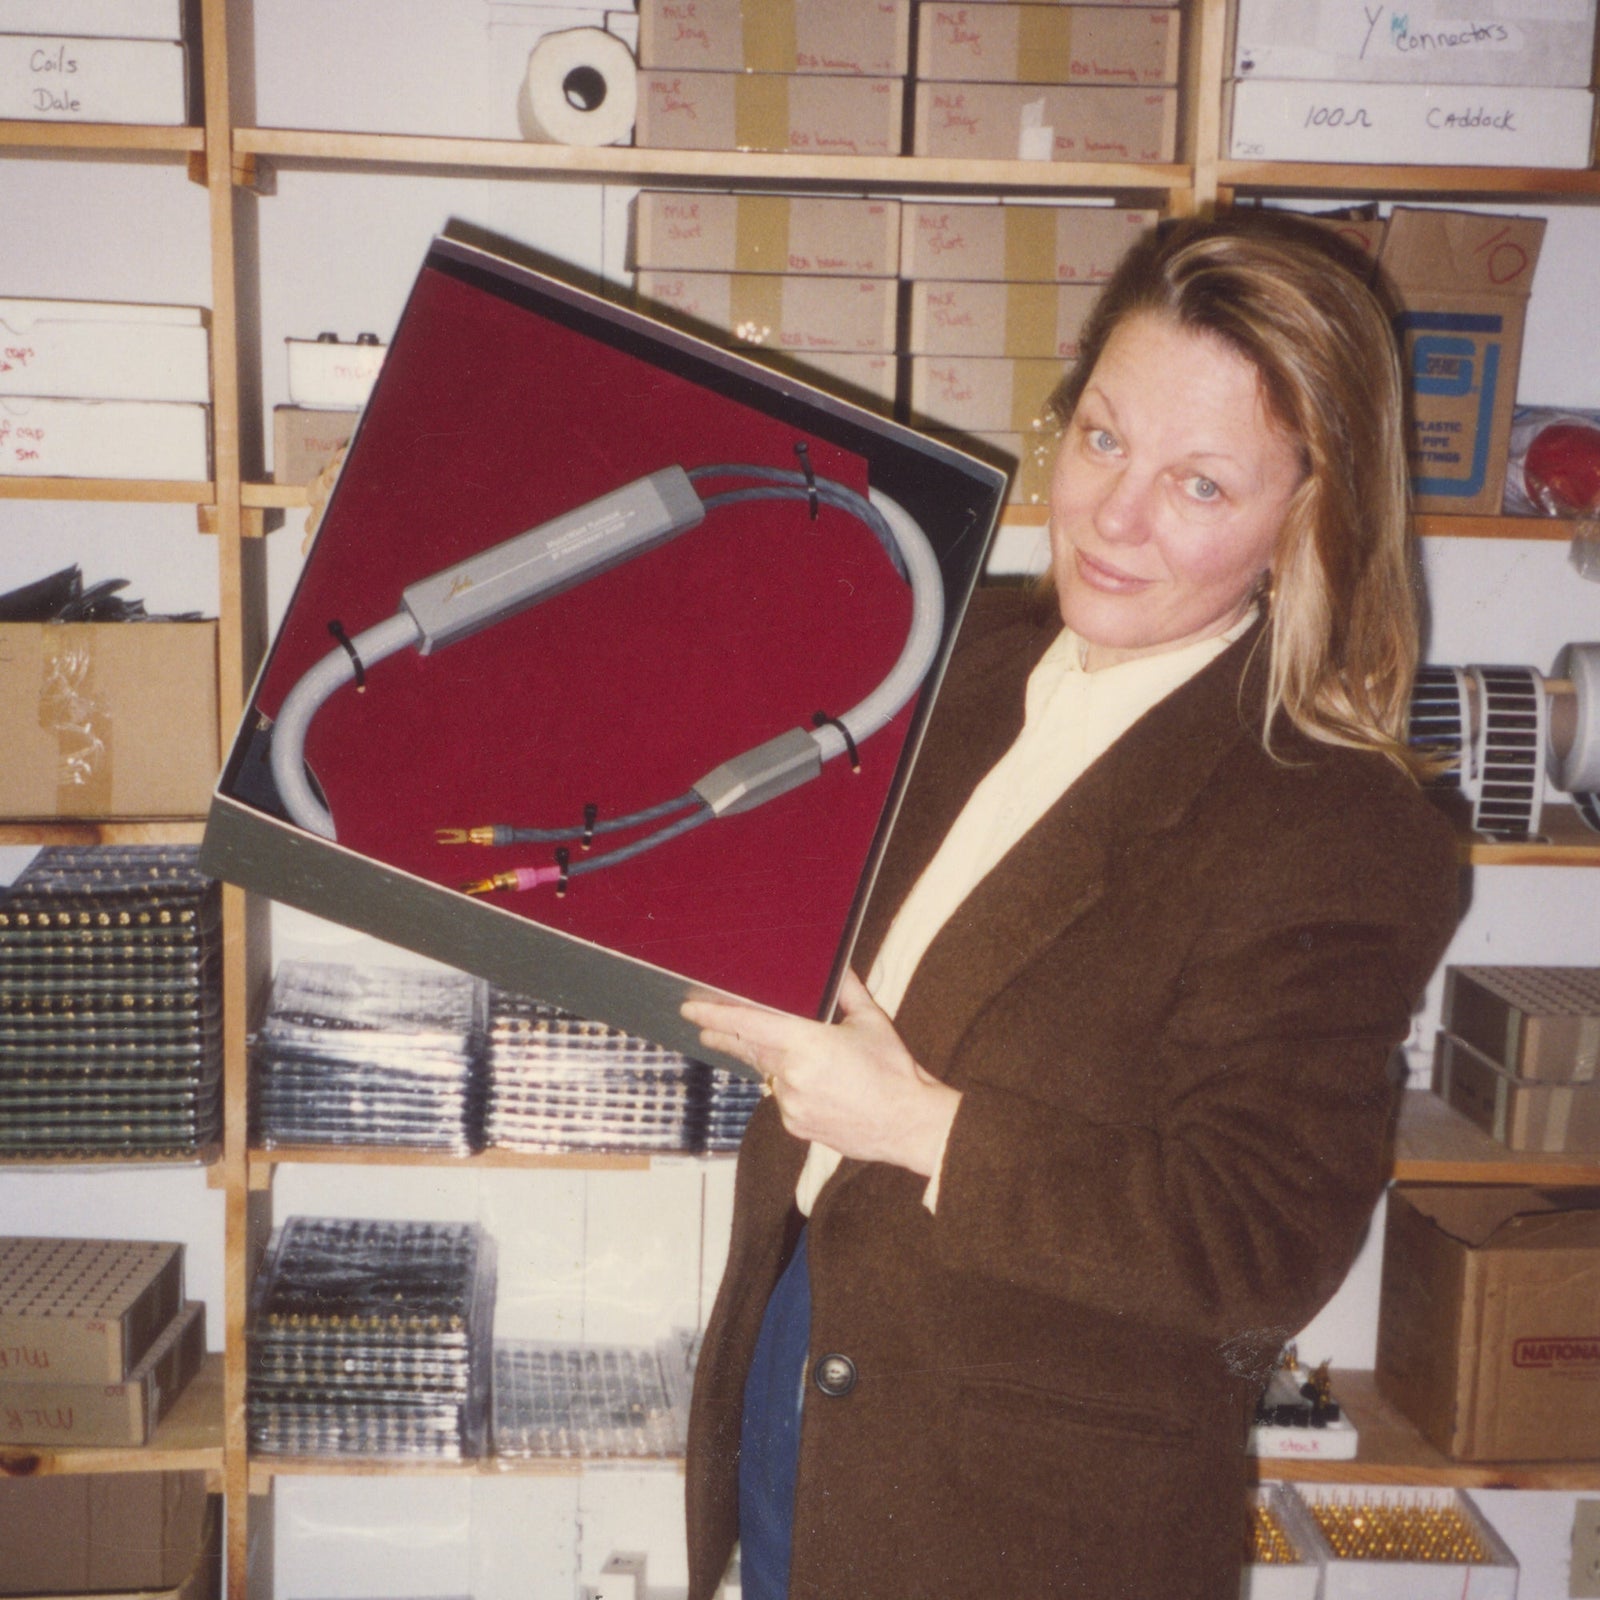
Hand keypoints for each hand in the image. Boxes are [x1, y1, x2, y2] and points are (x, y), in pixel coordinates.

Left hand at [682, 971, 960, 1177]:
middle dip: (726, 1034)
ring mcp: (790, 1103)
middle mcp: (792, 1074)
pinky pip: (783, 1098)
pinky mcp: (795, 1125)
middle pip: (749, 1049)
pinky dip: (789, 1086)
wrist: (908, 1124)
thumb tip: (837, 964)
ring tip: (775, 1049)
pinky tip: (813, 1084)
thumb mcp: (871, 1021)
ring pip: (768, 1074)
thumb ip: (847, 991)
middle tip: (701, 1022)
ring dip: (766, 1059)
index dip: (715, 1015)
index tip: (691, 1008)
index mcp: (807, 1043)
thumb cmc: (893, 1070)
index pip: (748, 1025)